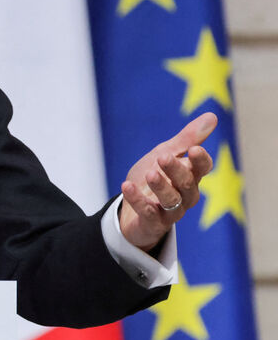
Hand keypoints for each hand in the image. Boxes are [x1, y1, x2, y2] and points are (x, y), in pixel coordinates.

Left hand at [119, 112, 216, 249]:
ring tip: (149, 174)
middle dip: (176, 170)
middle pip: (186, 183)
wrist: (130, 209)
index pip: (203, 168)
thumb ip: (186, 139)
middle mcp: (185, 195)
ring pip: (172, 200)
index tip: (194, 149)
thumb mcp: (165, 154)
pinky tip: (127, 187)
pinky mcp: (153, 223)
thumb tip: (212, 116)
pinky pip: (148, 213)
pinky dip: (138, 200)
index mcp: (190, 176)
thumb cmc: (152, 177)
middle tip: (163, 157)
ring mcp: (170, 211)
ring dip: (161, 187)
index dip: (201, 160)